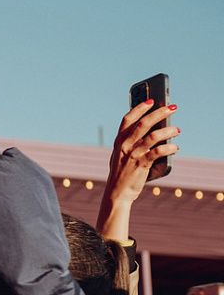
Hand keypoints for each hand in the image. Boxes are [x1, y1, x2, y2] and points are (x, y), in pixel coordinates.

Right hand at [97, 101, 180, 239]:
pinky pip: (158, 152)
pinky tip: (175, 148)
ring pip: (152, 136)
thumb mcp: (121, 157)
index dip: (139, 108)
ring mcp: (132, 155)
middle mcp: (124, 146)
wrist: (117, 194)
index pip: (127, 120)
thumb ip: (131, 144)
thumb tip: (153, 132)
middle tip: (172, 108)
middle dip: (159, 113)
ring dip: (167, 131)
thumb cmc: (122, 174)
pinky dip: (169, 148)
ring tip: (177, 130)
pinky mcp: (140, 165)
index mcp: (119, 142)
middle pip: (143, 124)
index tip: (151, 100)